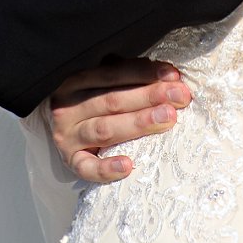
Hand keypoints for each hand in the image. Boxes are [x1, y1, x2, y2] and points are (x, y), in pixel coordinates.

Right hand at [46, 59, 191, 183]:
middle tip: (180, 96)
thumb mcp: (103, 83)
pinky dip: (106, 169)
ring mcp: (67, 137)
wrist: (62, 129)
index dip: (144, 73)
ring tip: (167, 119)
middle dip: (149, 97)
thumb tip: (167, 73)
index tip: (173, 75)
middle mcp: (68, 108)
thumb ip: (127, 74)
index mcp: (77, 82)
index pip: (113, 74)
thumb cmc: (94, 101)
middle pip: (112, 101)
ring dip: (137, 124)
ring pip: (104, 129)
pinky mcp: (70, 162)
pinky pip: (86, 168)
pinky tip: (127, 166)